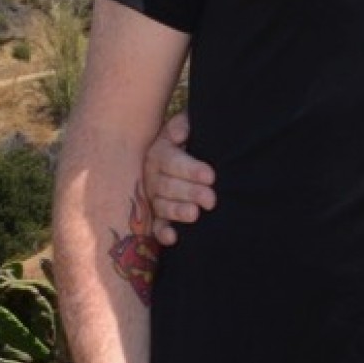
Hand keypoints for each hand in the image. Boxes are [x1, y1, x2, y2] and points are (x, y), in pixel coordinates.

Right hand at [143, 112, 217, 247]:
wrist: (190, 151)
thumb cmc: (192, 137)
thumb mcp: (186, 124)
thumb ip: (182, 124)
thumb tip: (181, 134)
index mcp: (159, 152)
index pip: (171, 161)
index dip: (190, 170)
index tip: (210, 176)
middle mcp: (152, 176)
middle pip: (168, 186)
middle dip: (190, 193)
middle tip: (211, 199)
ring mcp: (153, 197)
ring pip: (162, 206)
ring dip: (177, 212)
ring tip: (194, 215)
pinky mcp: (157, 215)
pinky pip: (156, 226)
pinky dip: (163, 233)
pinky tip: (173, 238)